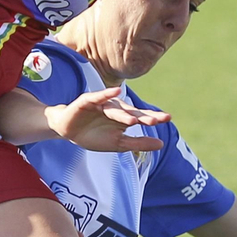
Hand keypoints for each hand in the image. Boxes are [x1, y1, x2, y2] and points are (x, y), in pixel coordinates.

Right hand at [44, 87, 168, 153]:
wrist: (69, 132)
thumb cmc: (95, 136)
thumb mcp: (118, 144)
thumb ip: (138, 143)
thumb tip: (161, 144)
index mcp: (124, 118)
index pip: (142, 118)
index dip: (153, 117)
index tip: (168, 118)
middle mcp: (116, 109)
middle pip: (132, 113)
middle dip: (144, 117)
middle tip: (158, 120)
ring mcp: (102, 104)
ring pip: (115, 110)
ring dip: (124, 115)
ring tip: (134, 121)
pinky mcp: (88, 101)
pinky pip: (98, 97)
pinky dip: (106, 94)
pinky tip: (115, 92)